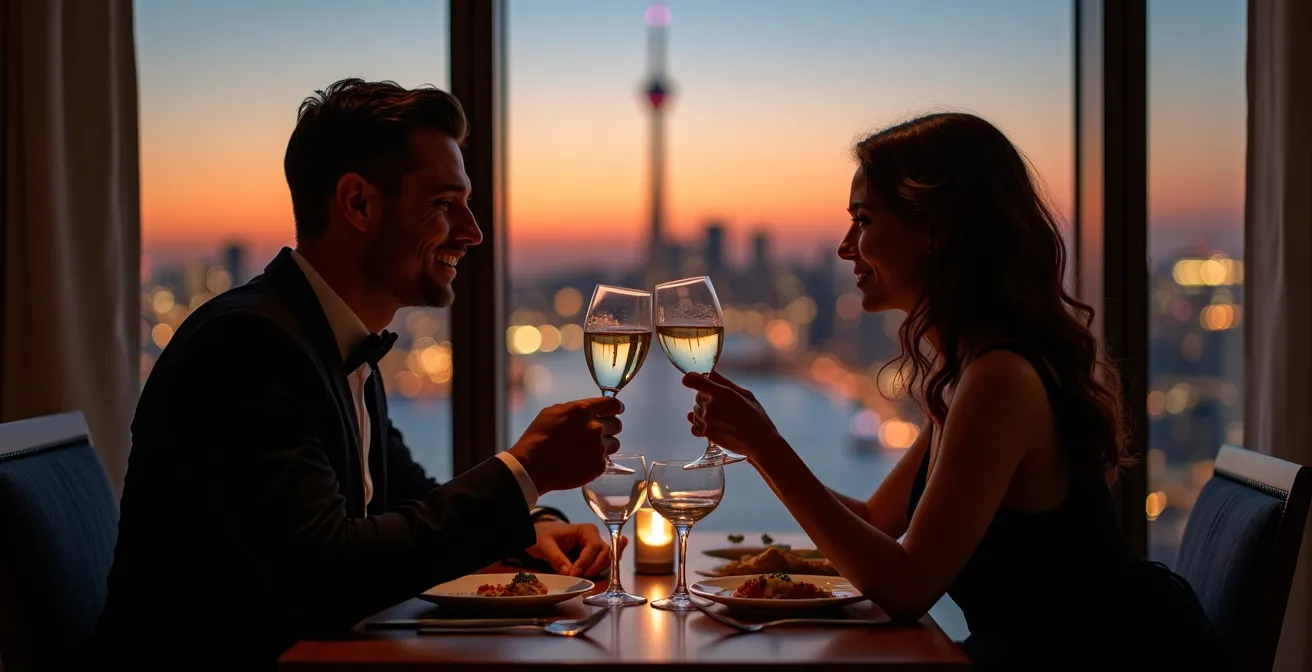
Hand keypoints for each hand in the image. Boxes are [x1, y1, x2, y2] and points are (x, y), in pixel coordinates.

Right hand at [509, 397, 623, 492]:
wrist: (533, 465)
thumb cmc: (538, 437)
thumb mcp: (553, 412)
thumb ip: (576, 409)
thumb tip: (588, 411)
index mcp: (584, 411)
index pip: (614, 405)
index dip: (615, 408)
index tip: (615, 411)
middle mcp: (595, 427)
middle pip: (617, 425)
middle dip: (608, 428)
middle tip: (594, 434)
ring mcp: (599, 448)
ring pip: (614, 444)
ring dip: (604, 445)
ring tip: (587, 450)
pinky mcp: (599, 466)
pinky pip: (605, 460)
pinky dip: (596, 460)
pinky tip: (582, 461)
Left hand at [526, 521, 628, 576]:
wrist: (538, 537)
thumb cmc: (542, 537)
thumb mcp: (545, 546)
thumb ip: (557, 558)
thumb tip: (568, 573)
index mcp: (585, 530)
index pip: (593, 547)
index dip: (586, 562)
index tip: (574, 574)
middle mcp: (594, 537)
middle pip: (605, 553)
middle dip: (595, 567)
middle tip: (580, 578)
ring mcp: (595, 548)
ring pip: (606, 560)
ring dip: (597, 571)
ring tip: (582, 579)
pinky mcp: (592, 557)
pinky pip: (601, 566)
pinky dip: (598, 573)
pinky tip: (589, 579)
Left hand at [683, 370, 781, 459]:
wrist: (759, 442)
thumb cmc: (756, 417)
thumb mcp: (745, 394)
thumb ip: (725, 382)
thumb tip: (710, 373)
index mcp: (723, 393)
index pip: (696, 381)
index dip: (691, 378)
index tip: (690, 379)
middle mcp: (712, 406)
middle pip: (697, 397)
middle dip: (705, 398)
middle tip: (721, 405)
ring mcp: (708, 421)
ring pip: (695, 411)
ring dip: (703, 412)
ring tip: (720, 417)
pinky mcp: (707, 434)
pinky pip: (695, 426)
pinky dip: (700, 425)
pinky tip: (712, 425)